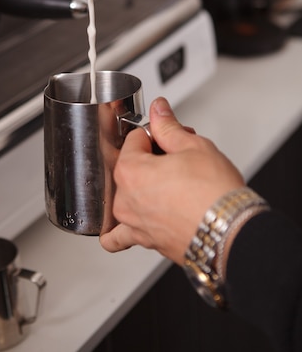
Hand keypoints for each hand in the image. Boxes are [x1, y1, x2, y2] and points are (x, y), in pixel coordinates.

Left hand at [100, 97, 243, 264]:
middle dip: (155, 158)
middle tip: (183, 158)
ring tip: (173, 183)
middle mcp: (125, 199)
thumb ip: (168, 126)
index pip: (135, 139)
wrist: (232, 233)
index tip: (173, 138)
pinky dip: (118, 231)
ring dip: (142, 187)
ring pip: (126, 196)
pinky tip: (126, 222)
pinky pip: (118, 238)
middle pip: (132, 165)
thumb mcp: (193, 146)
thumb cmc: (215, 194)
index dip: (157, 134)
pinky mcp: (145, 241)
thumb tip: (159, 110)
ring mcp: (133, 223)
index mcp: (130, 171)